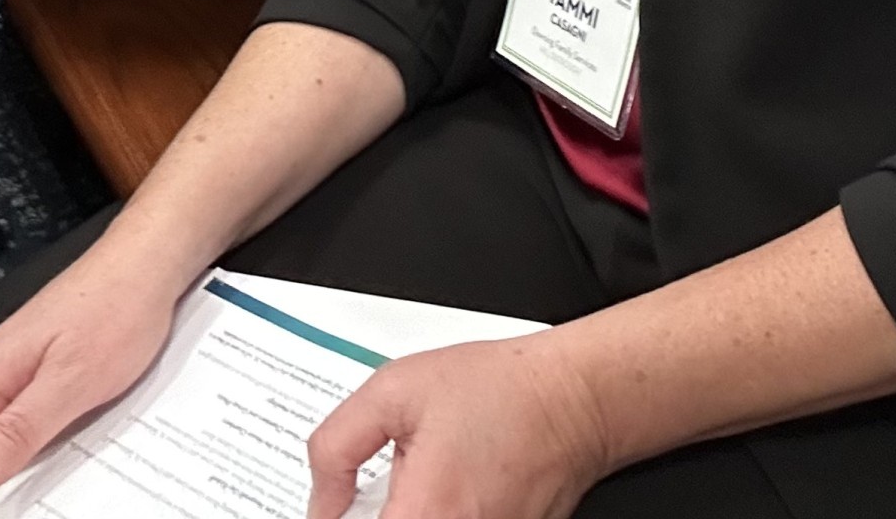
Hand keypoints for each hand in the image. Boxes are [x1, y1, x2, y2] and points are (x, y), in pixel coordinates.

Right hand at [0, 238, 186, 501]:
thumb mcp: (72, 381)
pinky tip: (74, 445)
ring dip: (27, 462)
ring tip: (58, 482)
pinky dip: (47, 436)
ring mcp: (21, 364)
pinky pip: (32, 413)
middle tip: (38, 503)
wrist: (150, 260)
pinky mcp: (46, 361)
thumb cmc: (118, 307)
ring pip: (8, 433)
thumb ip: (18, 429)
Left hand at [305, 335, 610, 518]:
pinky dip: (436, 514)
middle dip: (373, 516)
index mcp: (422, 514)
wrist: (574, 400)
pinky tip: (444, 491)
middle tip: (374, 494)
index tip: (336, 510)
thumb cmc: (502, 389)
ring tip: (420, 485)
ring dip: (408, 515)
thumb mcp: (395, 390)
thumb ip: (336, 447)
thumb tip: (321, 502)